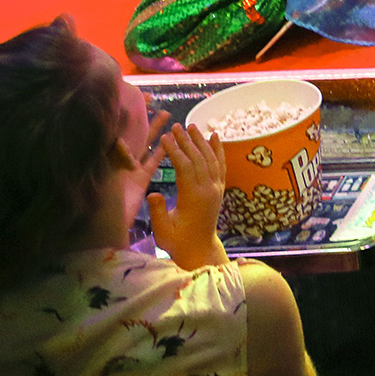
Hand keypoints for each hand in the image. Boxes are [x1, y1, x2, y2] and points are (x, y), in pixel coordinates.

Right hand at [147, 122, 227, 267]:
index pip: (185, 167)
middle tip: (176, 126)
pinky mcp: (220, 189)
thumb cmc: (177, 241)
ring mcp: (216, 188)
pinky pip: (221, 165)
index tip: (165, 137)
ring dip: (201, 141)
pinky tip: (214, 136)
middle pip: (198, 158)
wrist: (200, 249)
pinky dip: (218, 149)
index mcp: (193, 197)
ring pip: (211, 159)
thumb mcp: (163, 230)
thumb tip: (152, 193)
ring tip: (192, 126)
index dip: (175, 151)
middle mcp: (208, 189)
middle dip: (187, 141)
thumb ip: (157, 212)